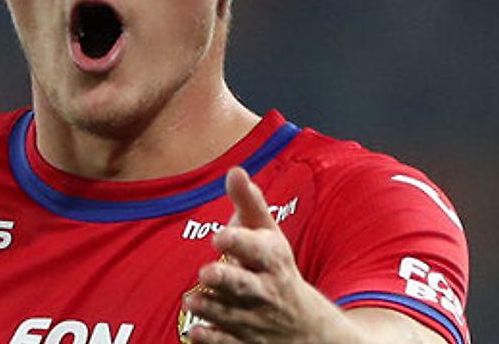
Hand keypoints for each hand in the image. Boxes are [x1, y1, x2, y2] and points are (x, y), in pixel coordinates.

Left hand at [184, 167, 347, 342]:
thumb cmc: (275, 268)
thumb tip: (235, 171)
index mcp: (272, 261)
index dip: (240, 242)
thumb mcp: (269, 235)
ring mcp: (256, 320)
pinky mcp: (245, 342)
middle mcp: (266, 291)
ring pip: (231, 315)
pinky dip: (212, 339)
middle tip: (206, 273)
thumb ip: (249, 204)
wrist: (307, 327)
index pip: (259, 251)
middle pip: (246, 286)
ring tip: (191, 299)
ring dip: (210, 308)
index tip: (219, 236)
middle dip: (227, 280)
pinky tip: (195, 332)